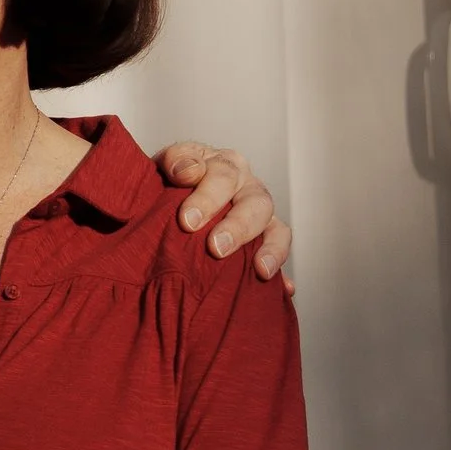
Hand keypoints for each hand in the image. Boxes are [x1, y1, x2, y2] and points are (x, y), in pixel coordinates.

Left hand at [158, 141, 293, 288]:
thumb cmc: (170, 180)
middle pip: (253, 201)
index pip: (222, 173)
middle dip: (236, 226)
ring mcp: (259, 212)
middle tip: (215, 248)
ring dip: (269, 248)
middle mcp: (246, 185)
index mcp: (223, 164)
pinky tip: (284, 288)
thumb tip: (188, 171)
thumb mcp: (166, 164)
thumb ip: (174, 161)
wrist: (171, 197)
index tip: (187, 222)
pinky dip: (282, 270)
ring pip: (275, 226)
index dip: (206, 198)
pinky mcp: (268, 237)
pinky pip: (281, 251)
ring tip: (260, 269)